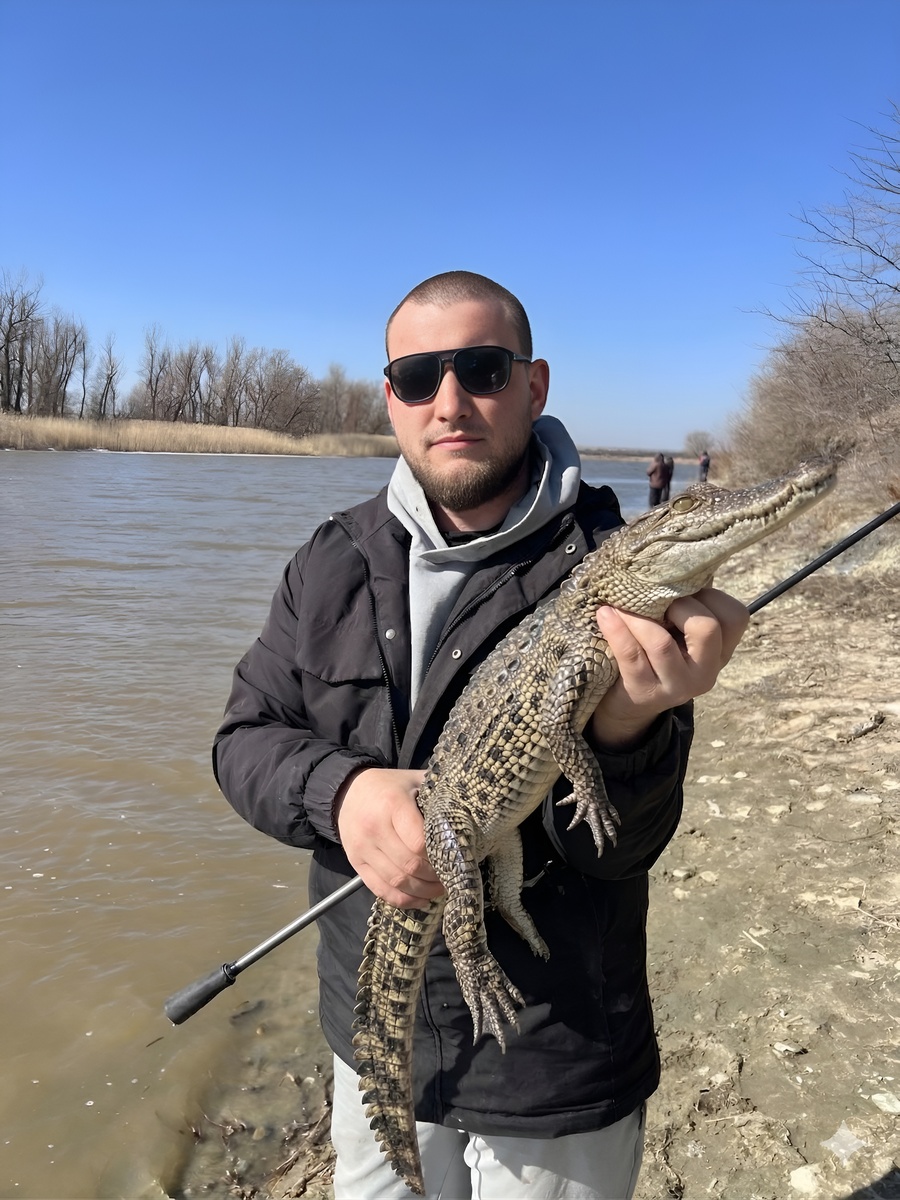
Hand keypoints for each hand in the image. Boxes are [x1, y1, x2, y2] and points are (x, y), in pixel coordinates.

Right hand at [334, 767, 443, 907]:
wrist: (348, 791)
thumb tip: (471, 811)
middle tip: (451, 877)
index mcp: (392, 804)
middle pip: (410, 865)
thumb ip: (438, 794)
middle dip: (434, 877)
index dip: (439, 855)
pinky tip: (419, 898)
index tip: (454, 858)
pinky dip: (403, 900)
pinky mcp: (355, 863)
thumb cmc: (390, 786)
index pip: (419, 842)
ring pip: (397, 881)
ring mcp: (362, 848)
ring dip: (422, 891)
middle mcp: (374, 828)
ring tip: (439, 889)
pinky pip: (381, 890)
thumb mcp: (415, 780)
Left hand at [590, 587, 749, 747]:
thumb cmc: (654, 653)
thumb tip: (673, 558)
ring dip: (636, 617)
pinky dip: (616, 630)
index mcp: (720, 651)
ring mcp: (677, 686)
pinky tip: (605, 615)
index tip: (681, 592)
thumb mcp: (679, 632)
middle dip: (677, 604)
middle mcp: (706, 671)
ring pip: (661, 643)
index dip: (708, 596)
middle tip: (654, 602)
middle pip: (706, 627)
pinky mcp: (645, 693)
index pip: (734, 616)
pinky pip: (631, 656)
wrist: (629, 702)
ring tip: (617, 604)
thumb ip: (686, 603)